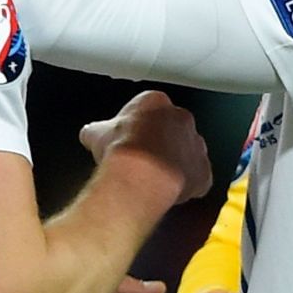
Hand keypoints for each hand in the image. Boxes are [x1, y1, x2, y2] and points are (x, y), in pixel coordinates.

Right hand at [83, 89, 210, 211]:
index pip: (150, 110)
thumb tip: (89, 133)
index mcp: (155, 102)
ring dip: (176, 162)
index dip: (139, 126)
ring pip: (188, 152)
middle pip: (173, 129)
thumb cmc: (121, 150)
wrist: (139, 174)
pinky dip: (188, 184)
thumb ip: (96, 130)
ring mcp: (196, 145)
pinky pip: (198, 178)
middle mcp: (181, 119)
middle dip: (161, 142)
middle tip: (145, 158)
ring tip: (156, 176)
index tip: (131, 138)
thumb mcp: (97, 133)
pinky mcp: (203, 172)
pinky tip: (170, 190)